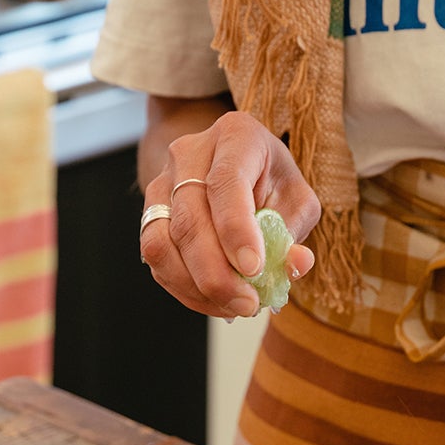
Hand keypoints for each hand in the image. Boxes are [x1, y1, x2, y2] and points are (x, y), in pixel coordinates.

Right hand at [139, 110, 321, 319]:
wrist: (231, 165)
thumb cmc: (268, 180)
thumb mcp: (296, 197)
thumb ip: (294, 230)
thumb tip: (294, 265)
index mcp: (234, 136)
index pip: (225, 183)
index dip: (236, 230)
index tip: (253, 269)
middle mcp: (188, 154)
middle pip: (189, 220)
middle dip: (216, 272)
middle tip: (246, 303)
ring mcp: (161, 184)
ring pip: (161, 243)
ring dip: (195, 285)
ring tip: (231, 307)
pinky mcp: (148, 215)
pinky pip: (155, 260)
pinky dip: (184, 288)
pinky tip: (213, 301)